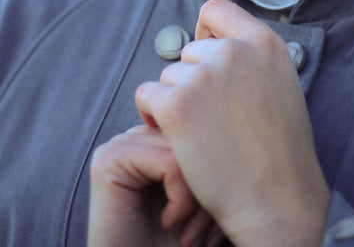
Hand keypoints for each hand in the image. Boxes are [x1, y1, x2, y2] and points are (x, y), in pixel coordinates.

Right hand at [87, 124, 221, 246]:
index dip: (217, 169)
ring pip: (187, 146)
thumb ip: (210, 154)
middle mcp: (132, 135)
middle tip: (206, 232)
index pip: (201, 128)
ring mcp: (118, 145)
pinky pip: (170, 163)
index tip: (219, 214)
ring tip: (192, 233)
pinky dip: (182, 200)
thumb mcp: (205, 192)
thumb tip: (238, 124)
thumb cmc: (174, 244)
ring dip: (198, 197)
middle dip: (210, 185)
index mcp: (152, 138)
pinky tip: (170, 223)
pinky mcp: (110, 161)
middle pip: (194, 135)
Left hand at [135, 0, 329, 246]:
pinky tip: (174, 138)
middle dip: (193, 79)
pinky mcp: (177, 104)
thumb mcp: (280, 84)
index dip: (205, 31)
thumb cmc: (281, 152)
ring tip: (201, 135)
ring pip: (169, 75)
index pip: (216, 9)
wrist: (278, 202)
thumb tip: (212, 43)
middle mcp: (234, 50)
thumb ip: (251, 58)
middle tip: (210, 117)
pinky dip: (153, 116)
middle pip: (190, 49)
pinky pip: (146, 96)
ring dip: (176, 100)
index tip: (205, 59)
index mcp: (264, 42)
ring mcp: (205, 75)